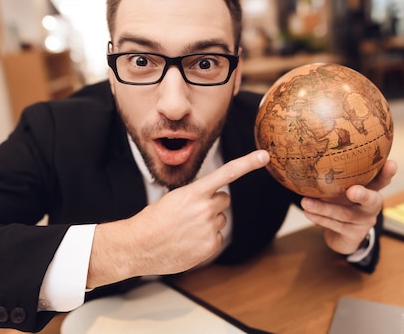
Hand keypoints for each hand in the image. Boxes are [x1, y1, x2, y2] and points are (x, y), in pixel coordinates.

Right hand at [86, 150, 269, 288]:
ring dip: (208, 222)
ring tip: (185, 229)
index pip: (227, 173)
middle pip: (223, 200)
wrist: (138, 246)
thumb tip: (215, 202)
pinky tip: (188, 241)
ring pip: (220, 219)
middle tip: (190, 214)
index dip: (247, 163)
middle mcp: (205, 208)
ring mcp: (209, 228)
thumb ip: (197, 197)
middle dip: (211, 204)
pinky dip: (206, 239)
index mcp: (194, 192)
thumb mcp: (173, 199)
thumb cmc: (153, 221)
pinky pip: (217, 237)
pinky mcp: (211, 246)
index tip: (264, 156)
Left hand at [300, 160, 397, 254]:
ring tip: (305, 202)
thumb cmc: (340, 202)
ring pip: (344, 214)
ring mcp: (364, 222)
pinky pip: (335, 226)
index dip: (387, 173)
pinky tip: (308, 212)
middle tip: (352, 191)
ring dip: (323, 208)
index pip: (382, 180)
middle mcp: (371, 206)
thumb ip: (335, 174)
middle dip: (363, 195)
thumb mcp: (341, 187)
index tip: (391, 163)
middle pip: (372, 200)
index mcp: (370, 190)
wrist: (341, 235)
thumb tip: (312, 154)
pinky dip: (319, 218)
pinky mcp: (354, 235)